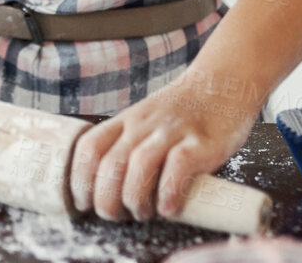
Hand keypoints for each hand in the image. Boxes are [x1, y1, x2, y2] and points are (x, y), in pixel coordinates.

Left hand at [69, 70, 259, 222]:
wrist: (222, 84)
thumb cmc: (183, 113)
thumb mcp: (145, 122)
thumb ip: (128, 148)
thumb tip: (110, 192)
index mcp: (126, 121)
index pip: (88, 148)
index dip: (79, 181)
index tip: (82, 204)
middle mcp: (143, 124)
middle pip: (110, 164)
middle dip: (105, 200)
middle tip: (116, 216)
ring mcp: (172, 131)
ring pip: (138, 165)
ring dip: (134, 199)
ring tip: (143, 213)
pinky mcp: (202, 142)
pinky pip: (178, 166)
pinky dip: (169, 192)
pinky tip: (169, 209)